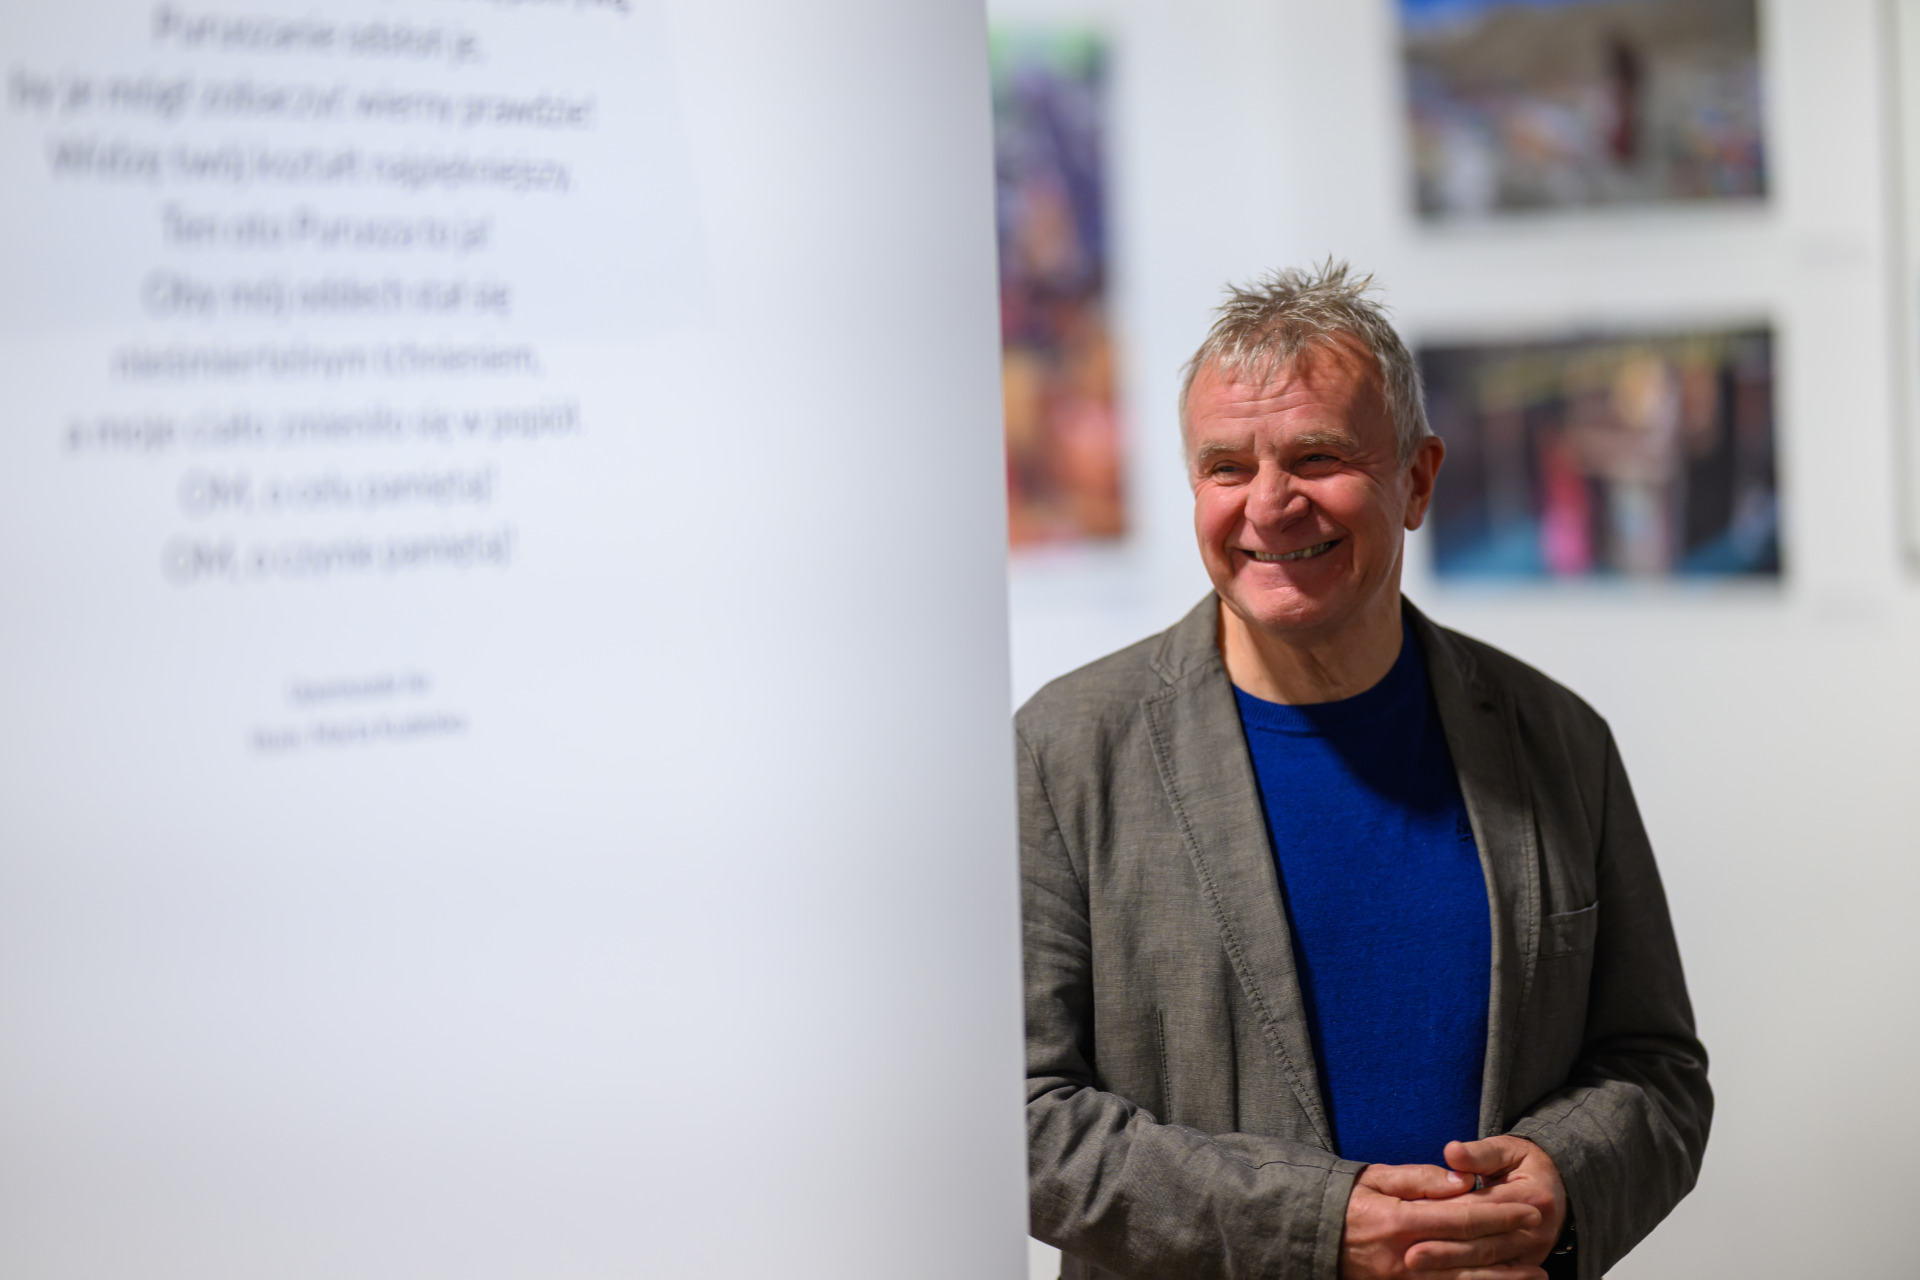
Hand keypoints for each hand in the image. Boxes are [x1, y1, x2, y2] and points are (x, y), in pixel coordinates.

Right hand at [1340, 1161, 1543, 1279]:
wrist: (1312, 1234)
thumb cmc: (1347, 1200)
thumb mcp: (1376, 1177)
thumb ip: (1420, 1179)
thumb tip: (1462, 1181)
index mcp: (1400, 1222)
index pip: (1461, 1218)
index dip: (1499, 1215)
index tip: (1529, 1208)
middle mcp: (1406, 1257)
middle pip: (1470, 1254)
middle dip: (1509, 1245)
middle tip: (1541, 1234)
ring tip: (1535, 1275)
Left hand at [1402, 1137, 1565, 1273]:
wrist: (1559, 1186)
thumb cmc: (1523, 1164)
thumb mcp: (1505, 1150)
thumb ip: (1478, 1153)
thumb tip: (1451, 1151)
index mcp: (1530, 1197)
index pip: (1480, 1207)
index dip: (1446, 1212)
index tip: (1413, 1214)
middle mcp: (1535, 1230)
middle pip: (1484, 1244)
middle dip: (1446, 1251)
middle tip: (1410, 1255)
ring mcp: (1534, 1253)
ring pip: (1487, 1265)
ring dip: (1453, 1268)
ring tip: (1419, 1268)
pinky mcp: (1527, 1266)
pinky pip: (1496, 1277)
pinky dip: (1469, 1277)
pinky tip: (1442, 1276)